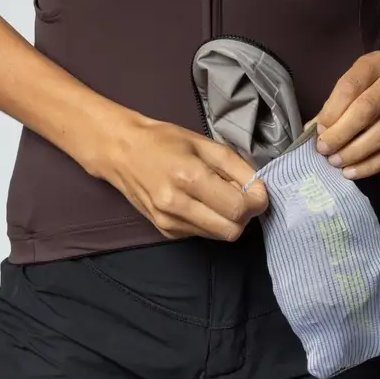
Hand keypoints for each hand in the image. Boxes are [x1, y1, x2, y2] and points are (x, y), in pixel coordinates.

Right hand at [96, 114, 267, 240]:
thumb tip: (258, 190)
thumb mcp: (205, 144)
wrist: (121, 153)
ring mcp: (169, 222)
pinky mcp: (165, 232)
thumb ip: (237, 168)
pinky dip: (210, 222)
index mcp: (189, 177)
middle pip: (231, 230)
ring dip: (228, 220)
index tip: (257, 191)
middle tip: (241, 196)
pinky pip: (202, 235)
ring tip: (219, 197)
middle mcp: (177, 205)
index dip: (256, 202)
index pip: (238, 208)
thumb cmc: (164, 142)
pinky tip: (200, 203)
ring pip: (219, 236)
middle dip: (244, 215)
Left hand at [314, 51, 379, 179]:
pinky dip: (372, 164)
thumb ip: (334, 108)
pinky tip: (354, 171)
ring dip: (356, 151)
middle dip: (341, 134)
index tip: (318, 133)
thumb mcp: (359, 89)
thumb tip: (308, 133)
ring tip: (337, 163)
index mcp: (376, 63)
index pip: (350, 86)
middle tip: (324, 151)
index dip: (331, 113)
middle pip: (367, 109)